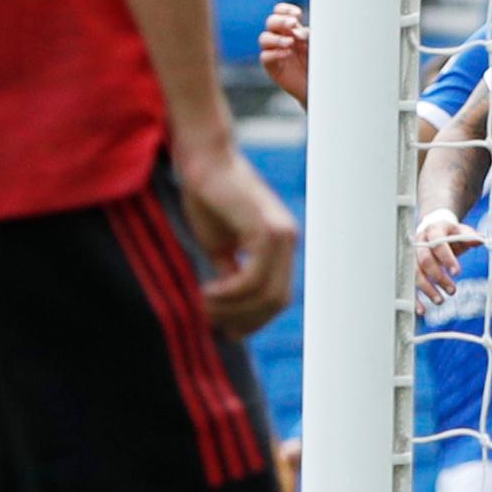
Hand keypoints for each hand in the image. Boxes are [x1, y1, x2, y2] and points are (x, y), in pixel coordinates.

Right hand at [177, 136, 299, 337]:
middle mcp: (288, 241)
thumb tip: (228, 311)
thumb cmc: (207, 197)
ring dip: (233, 308)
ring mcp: (282, 234)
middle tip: (212, 323)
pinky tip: (209, 291)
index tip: (227, 332)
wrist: (203, 160)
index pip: (277, 297)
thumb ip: (230, 274)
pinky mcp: (266, 230)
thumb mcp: (219, 246)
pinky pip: (253, 277)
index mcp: (281, 245)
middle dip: (244, 320)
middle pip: (277, 302)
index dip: (254, 320)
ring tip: (204, 305)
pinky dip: (231, 292)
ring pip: (267, 294)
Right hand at [255, 2, 311, 105]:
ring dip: (276, 38)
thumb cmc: (316, 62)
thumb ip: (307, 35)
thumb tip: (297, 31)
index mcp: (290, 28)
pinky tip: (287, 54)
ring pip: (264, 38)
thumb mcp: (315, 45)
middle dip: (280, 20)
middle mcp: (280, 37)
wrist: (316, 83)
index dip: (285, 10)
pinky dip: (274, 54)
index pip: (280, 12)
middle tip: (292, 23)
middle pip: (271, 22)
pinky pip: (265, 57)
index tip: (297, 14)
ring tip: (290, 42)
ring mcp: (273, 51)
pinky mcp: (271, 66)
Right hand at [413, 204, 476, 312]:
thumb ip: (469, 236)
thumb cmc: (448, 234)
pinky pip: (409, 284)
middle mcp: (419, 242)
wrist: (434, 232)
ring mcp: (412, 256)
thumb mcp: (460, 232)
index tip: (457, 272)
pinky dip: (414, 298)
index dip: (446, 258)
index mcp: (433, 231)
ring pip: (414, 273)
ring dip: (427, 289)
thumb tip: (480, 239)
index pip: (438, 243)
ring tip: (440, 301)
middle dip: (438, 276)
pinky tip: (422, 309)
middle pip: (424, 260)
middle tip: (453, 290)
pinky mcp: (410, 269)